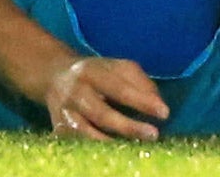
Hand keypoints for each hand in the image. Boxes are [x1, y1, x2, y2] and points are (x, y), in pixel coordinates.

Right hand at [41, 54, 168, 140]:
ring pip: (87, 134)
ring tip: (135, 148)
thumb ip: (140, 82)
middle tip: (153, 135)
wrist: (55, 76)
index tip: (164, 112)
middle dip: (129, 127)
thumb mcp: (118, 67)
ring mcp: (64, 113)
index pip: (119, 87)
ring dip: (112, 143)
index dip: (142, 101)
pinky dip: (97, 150)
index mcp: (92, 71)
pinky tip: (116, 153)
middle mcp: (75, 92)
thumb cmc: (97, 73)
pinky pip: (78, 145)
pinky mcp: (58, 130)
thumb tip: (159, 104)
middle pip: (102, 114)